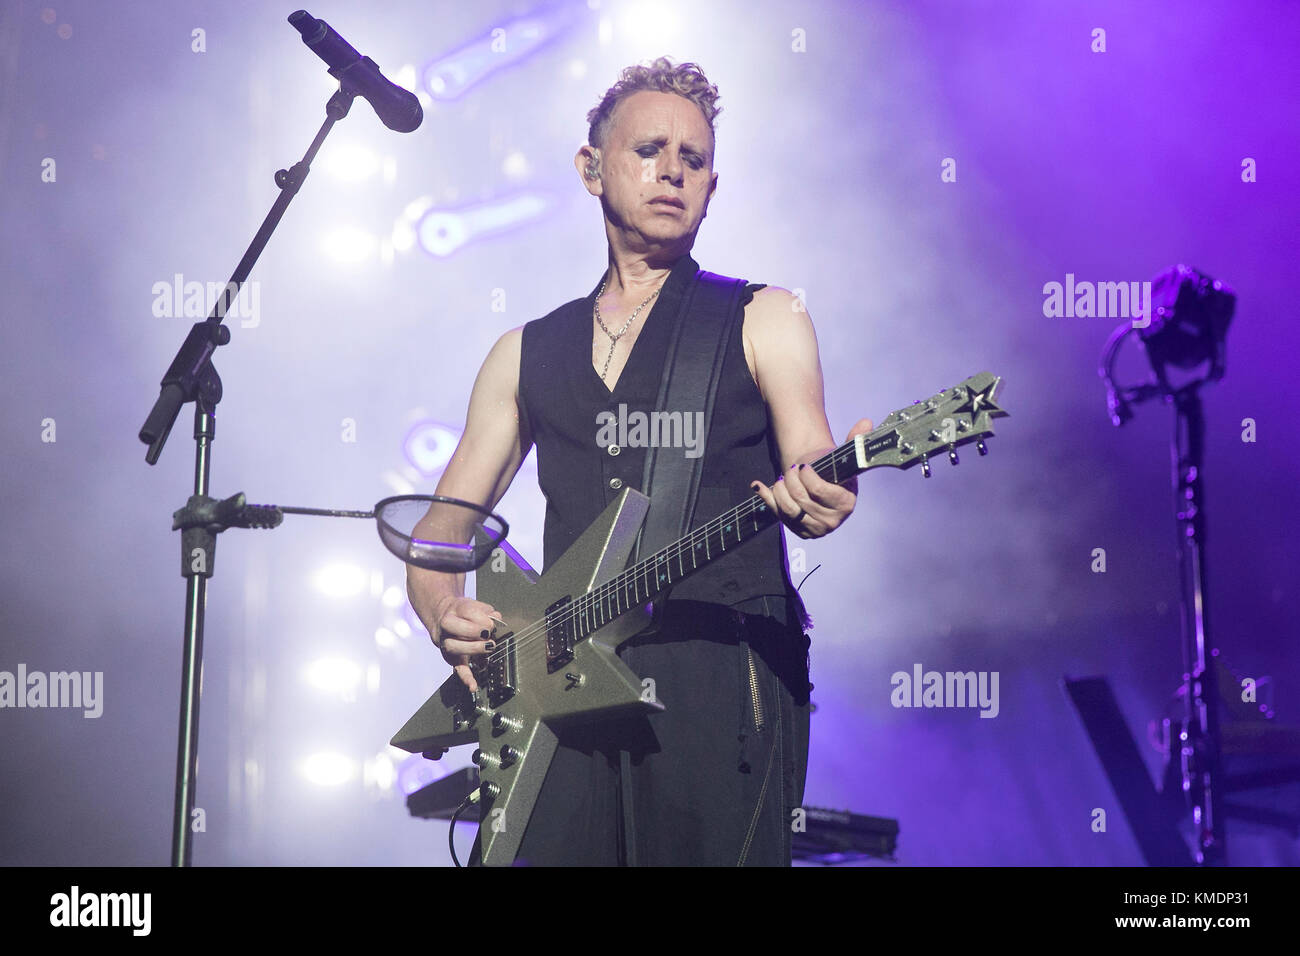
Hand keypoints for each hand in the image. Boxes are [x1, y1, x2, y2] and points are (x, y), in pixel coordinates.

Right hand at [431, 595, 501, 691]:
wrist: (442, 616)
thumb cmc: (462, 613)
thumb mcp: (475, 606)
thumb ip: (487, 612)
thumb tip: (496, 618)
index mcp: (454, 610)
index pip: (467, 611)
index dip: (482, 618)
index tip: (491, 622)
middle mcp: (446, 627)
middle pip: (456, 629)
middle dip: (475, 631)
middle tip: (488, 634)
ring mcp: (446, 643)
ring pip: (454, 648)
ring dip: (474, 648)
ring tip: (488, 646)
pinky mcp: (451, 658)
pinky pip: (457, 669)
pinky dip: (466, 678)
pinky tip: (473, 686)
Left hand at [749, 418, 872, 538]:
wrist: (818, 484)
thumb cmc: (830, 469)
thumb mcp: (842, 455)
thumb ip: (855, 440)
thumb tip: (866, 422)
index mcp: (846, 503)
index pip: (819, 491)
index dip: (806, 475)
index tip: (804, 465)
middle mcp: (832, 521)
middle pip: (800, 498)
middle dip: (791, 478)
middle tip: (792, 468)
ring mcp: (815, 529)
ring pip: (788, 509)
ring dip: (779, 488)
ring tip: (783, 476)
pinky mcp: (800, 531)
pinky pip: (777, 515)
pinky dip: (766, 498)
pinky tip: (759, 486)